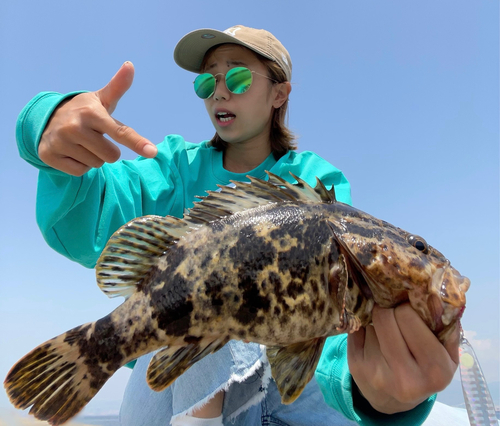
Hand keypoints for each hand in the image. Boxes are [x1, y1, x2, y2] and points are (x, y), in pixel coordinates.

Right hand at [38, 62, 156, 175]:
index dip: (137, 143)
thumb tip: (130, 65)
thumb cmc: (83, 112)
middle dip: (107, 151)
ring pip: (96, 165)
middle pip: (111, 157)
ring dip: (93, 158)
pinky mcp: (49, 156)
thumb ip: (117, 87)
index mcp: (92, 113)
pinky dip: (79, 166)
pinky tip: (71, 152)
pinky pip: (80, 172)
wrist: (46, 118)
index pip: (120, 132)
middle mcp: (75, 127)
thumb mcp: (101, 100)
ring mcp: (60, 141)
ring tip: (81, 144)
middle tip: (95, 138)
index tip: (153, 152)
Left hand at [347, 303, 458, 414]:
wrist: (393, 401)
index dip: (406, 306)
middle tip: (393, 308)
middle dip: (389, 307)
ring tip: (386, 327)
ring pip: (370, 322)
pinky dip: (363, 326)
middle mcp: (404, 376)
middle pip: (385, 316)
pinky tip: (372, 333)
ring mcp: (376, 372)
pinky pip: (356, 329)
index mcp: (435, 371)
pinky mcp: (355, 366)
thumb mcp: (447, 354)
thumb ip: (446, 326)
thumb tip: (431, 293)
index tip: (408, 306)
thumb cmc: (425, 369)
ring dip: (376, 318)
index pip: (408, 317)